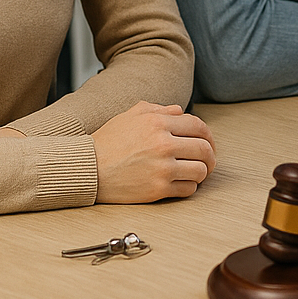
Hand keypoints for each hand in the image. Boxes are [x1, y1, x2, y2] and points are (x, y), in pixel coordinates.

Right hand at [92, 101, 216, 202]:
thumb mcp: (131, 115)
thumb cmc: (108, 141)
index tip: (207, 143)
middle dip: (210, 155)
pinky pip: (188, 189)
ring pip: (201, 170)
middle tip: (207, 161)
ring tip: (194, 173)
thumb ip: (158, 109)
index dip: (207, 135)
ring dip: (201, 173)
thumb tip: (179, 111)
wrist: (87, 169)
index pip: (198, 126)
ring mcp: (161, 168)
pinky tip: (181, 183)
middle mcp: (163, 144)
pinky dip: (189, 187)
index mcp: (158, 122)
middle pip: (205, 149)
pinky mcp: (157, 189)